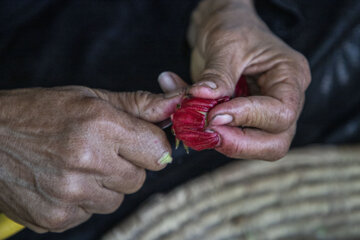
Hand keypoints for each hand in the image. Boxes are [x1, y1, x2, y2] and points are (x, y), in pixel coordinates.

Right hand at [0, 86, 182, 231]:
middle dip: (127, 165)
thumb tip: (176, 105)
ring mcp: (70, 195)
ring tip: (78, 165)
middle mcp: (87, 162)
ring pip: (117, 199)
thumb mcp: (91, 97)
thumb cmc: (40, 112)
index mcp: (100, 125)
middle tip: (100, 150)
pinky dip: (84, 200)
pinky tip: (63, 181)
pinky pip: (91, 213)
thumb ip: (139, 105)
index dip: (152, 145)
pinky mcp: (56, 218)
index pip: (158, 150)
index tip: (140, 141)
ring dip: (106, 185)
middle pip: (139, 178)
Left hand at [186, 0, 310, 159]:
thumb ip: (217, 75)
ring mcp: (264, 113)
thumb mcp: (226, 43)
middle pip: (274, 143)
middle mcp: (284, 100)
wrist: (221, 24)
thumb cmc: (232, 25)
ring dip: (219, 140)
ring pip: (252, 147)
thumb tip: (203, 99)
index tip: (213, 115)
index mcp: (291, 77)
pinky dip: (206, 131)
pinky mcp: (243, 119)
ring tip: (191, 119)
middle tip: (206, 131)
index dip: (247, 118)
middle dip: (238, 143)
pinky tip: (186, 112)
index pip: (281, 113)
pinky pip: (229, 136)